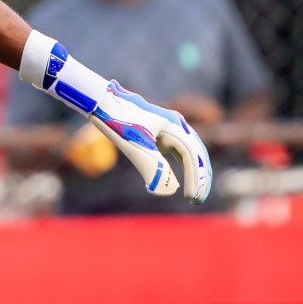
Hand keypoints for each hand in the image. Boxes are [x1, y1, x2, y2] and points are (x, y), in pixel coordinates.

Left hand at [90, 82, 212, 203]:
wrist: (102, 101)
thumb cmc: (117, 121)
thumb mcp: (134, 146)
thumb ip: (152, 167)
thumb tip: (167, 191)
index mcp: (173, 125)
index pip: (191, 155)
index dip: (194, 178)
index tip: (190, 198)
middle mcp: (176, 124)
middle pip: (196, 154)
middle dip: (200, 178)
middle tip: (196, 201)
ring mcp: (171, 127)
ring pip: (190, 153)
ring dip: (194, 173)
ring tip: (193, 196)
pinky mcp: (162, 132)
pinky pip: (179, 152)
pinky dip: (183, 167)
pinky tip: (182, 181)